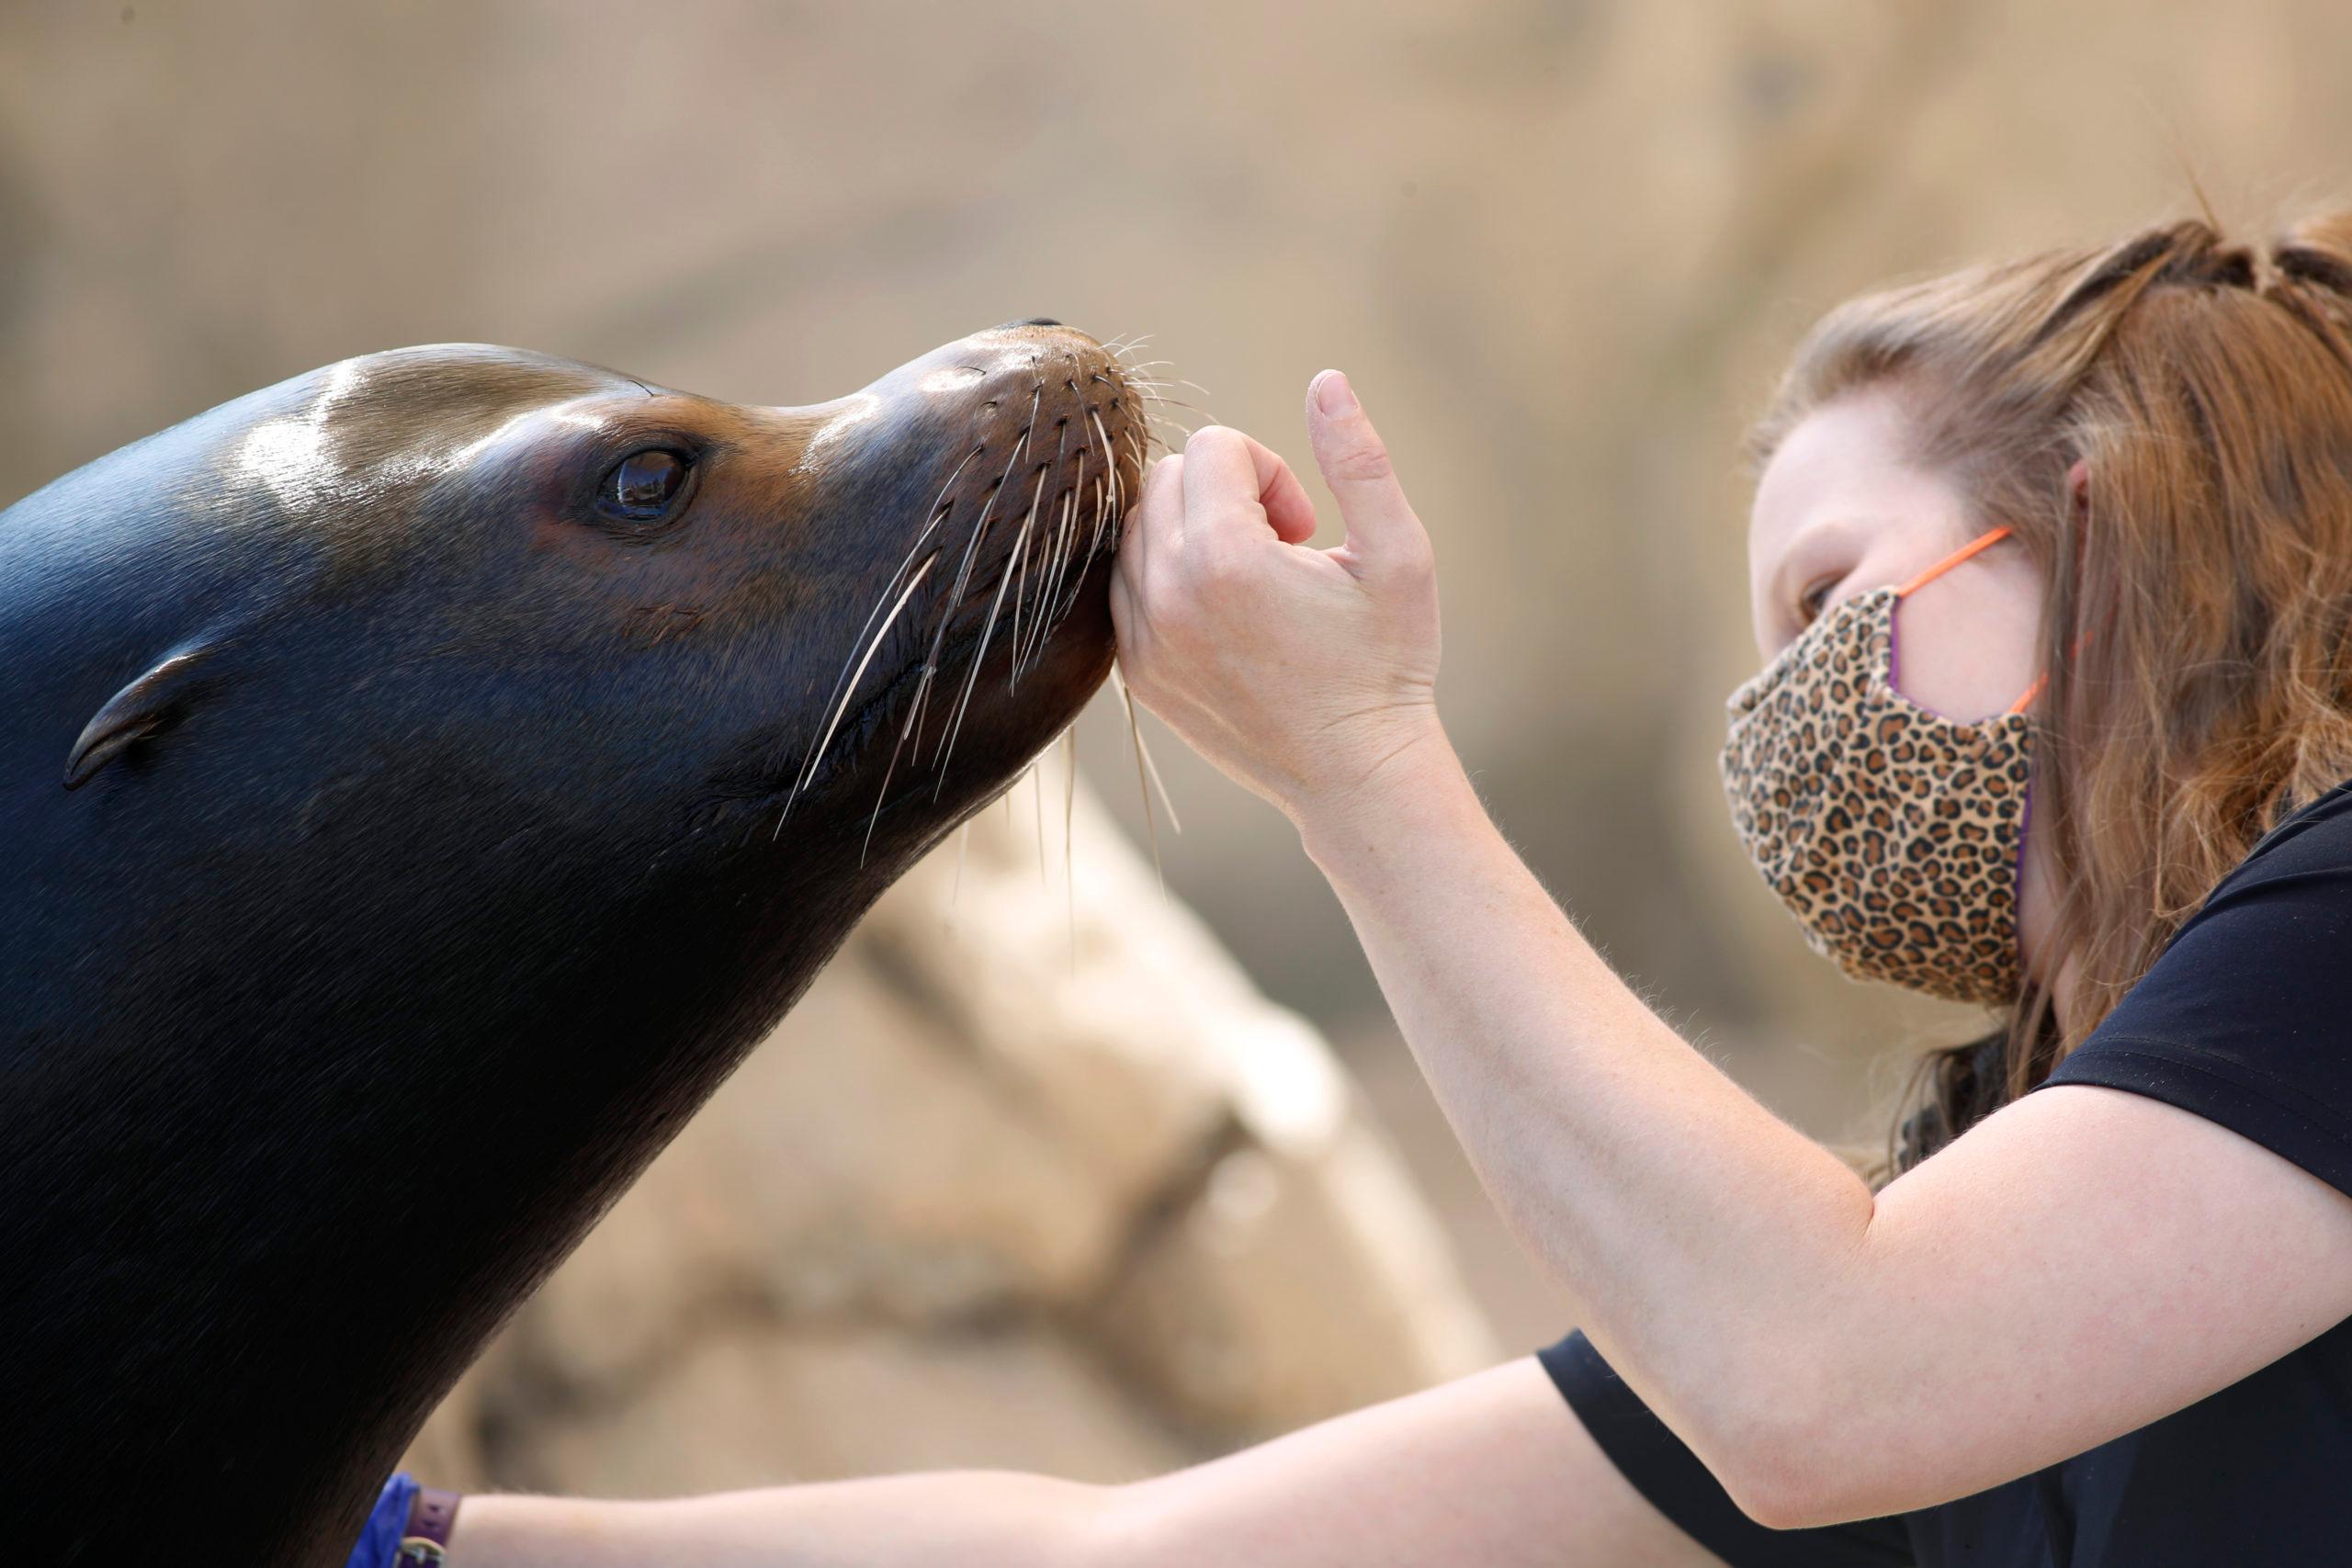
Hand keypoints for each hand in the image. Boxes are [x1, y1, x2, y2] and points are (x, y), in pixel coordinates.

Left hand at [1110, 371, 1444, 825]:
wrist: (1355, 776)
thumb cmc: (1386, 664)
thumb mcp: (1398, 553)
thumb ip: (1359, 460)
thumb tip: (1327, 380)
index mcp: (1225, 559)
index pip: (1212, 447)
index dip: (1268, 471)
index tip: (1304, 525)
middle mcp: (1166, 596)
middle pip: (1165, 478)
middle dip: (1225, 493)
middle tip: (1283, 549)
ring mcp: (1141, 640)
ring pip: (1136, 529)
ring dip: (1192, 533)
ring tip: (1254, 583)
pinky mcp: (1135, 673)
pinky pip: (1124, 586)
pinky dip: (1166, 579)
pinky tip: (1225, 613)